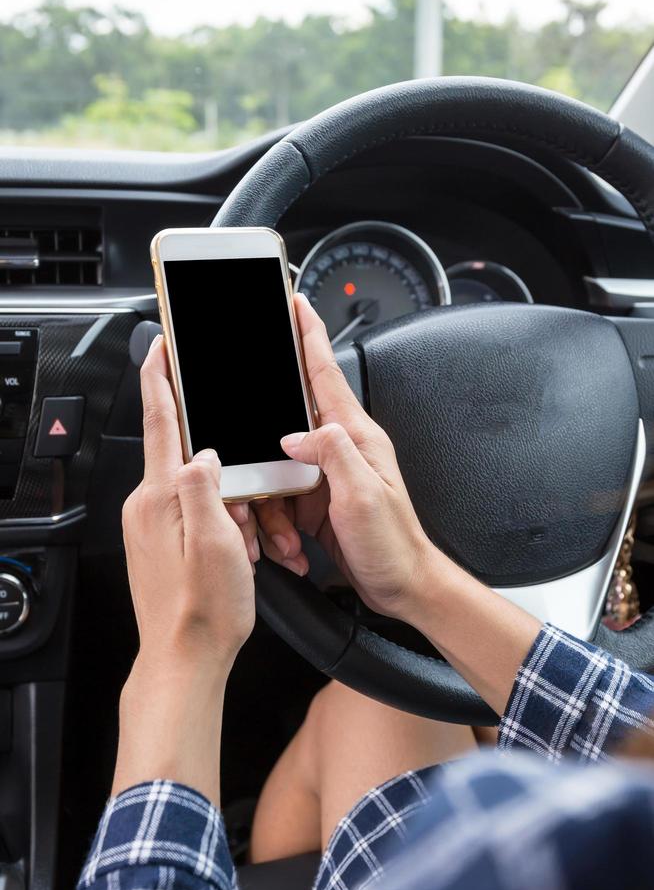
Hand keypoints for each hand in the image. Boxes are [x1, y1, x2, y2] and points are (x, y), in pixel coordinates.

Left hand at [122, 335, 255, 673]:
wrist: (185, 658)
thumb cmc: (204, 611)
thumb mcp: (216, 543)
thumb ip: (206, 487)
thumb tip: (203, 451)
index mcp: (160, 497)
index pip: (157, 421)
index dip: (159, 378)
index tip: (160, 346)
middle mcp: (148, 506)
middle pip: (183, 453)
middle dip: (219, 460)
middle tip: (241, 495)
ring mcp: (152, 525)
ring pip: (195, 486)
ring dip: (225, 501)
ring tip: (247, 542)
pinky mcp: (161, 541)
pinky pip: (194, 512)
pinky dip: (221, 520)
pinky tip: (238, 548)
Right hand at [254, 294, 433, 621]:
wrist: (403, 586)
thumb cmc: (393, 545)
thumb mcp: (362, 494)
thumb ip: (331, 452)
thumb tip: (296, 431)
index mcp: (355, 437)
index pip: (326, 374)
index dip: (309, 336)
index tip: (294, 304)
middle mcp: (340, 450)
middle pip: (287, 422)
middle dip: (263, 442)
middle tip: (262, 470)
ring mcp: (326, 476)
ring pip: (274, 468)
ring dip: (270, 507)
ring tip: (288, 539)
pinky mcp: (316, 501)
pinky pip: (279, 499)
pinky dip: (276, 526)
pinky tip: (290, 548)